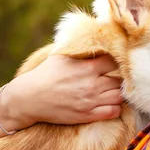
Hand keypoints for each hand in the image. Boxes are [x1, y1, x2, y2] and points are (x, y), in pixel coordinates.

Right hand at [0, 55, 122, 130]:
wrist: (30, 98)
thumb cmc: (46, 74)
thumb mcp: (61, 55)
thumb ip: (79, 48)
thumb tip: (91, 34)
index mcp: (88, 68)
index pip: (115, 62)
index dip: (118, 61)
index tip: (116, 63)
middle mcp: (92, 84)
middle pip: (120, 80)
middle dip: (120, 78)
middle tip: (117, 78)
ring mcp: (91, 101)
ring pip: (119, 96)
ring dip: (119, 93)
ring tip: (114, 90)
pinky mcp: (88, 115)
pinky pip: (113, 112)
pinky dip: (116, 107)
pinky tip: (110, 103)